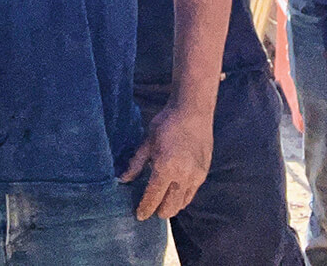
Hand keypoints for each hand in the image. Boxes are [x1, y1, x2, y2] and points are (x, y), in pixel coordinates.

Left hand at [119, 104, 212, 219]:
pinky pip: (191, 195)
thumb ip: (136, 164)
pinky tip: (174, 193)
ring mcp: (195, 177)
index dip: (145, 209)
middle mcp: (182, 176)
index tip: (139, 215)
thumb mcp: (147, 142)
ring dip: (171, 206)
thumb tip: (123, 180)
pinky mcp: (203, 174)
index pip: (153, 198)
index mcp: (165, 168)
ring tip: (161, 202)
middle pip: (169, 207)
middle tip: (149, 209)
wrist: (193, 111)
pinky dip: (181, 198)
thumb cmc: (166, 124)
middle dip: (158, 211)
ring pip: (182, 204)